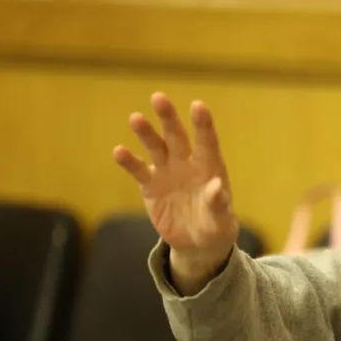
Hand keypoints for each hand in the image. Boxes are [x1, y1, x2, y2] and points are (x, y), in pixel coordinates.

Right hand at [113, 92, 238, 293]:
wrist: (197, 243)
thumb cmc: (216, 227)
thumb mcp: (221, 221)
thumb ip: (218, 204)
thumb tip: (216, 186)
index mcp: (209, 167)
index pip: (207, 141)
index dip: (203, 124)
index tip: (198, 106)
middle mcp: (187, 163)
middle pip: (177, 136)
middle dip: (168, 118)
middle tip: (158, 97)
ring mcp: (167, 172)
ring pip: (155, 147)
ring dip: (146, 133)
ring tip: (135, 118)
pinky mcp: (150, 186)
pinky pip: (138, 170)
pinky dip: (129, 161)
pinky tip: (119, 151)